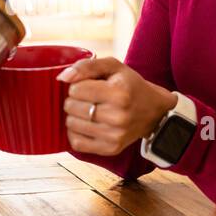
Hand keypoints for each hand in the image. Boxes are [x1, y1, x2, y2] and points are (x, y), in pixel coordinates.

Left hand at [56, 57, 176, 156]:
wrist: (153, 112)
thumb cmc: (130, 86)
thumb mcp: (114, 67)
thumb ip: (87, 66)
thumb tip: (62, 77)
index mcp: (119, 93)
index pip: (75, 89)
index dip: (77, 85)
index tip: (88, 86)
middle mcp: (118, 116)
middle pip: (71, 107)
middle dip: (74, 100)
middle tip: (88, 99)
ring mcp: (115, 136)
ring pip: (71, 125)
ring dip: (74, 116)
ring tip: (88, 111)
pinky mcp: (111, 149)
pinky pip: (77, 143)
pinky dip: (76, 133)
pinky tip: (87, 125)